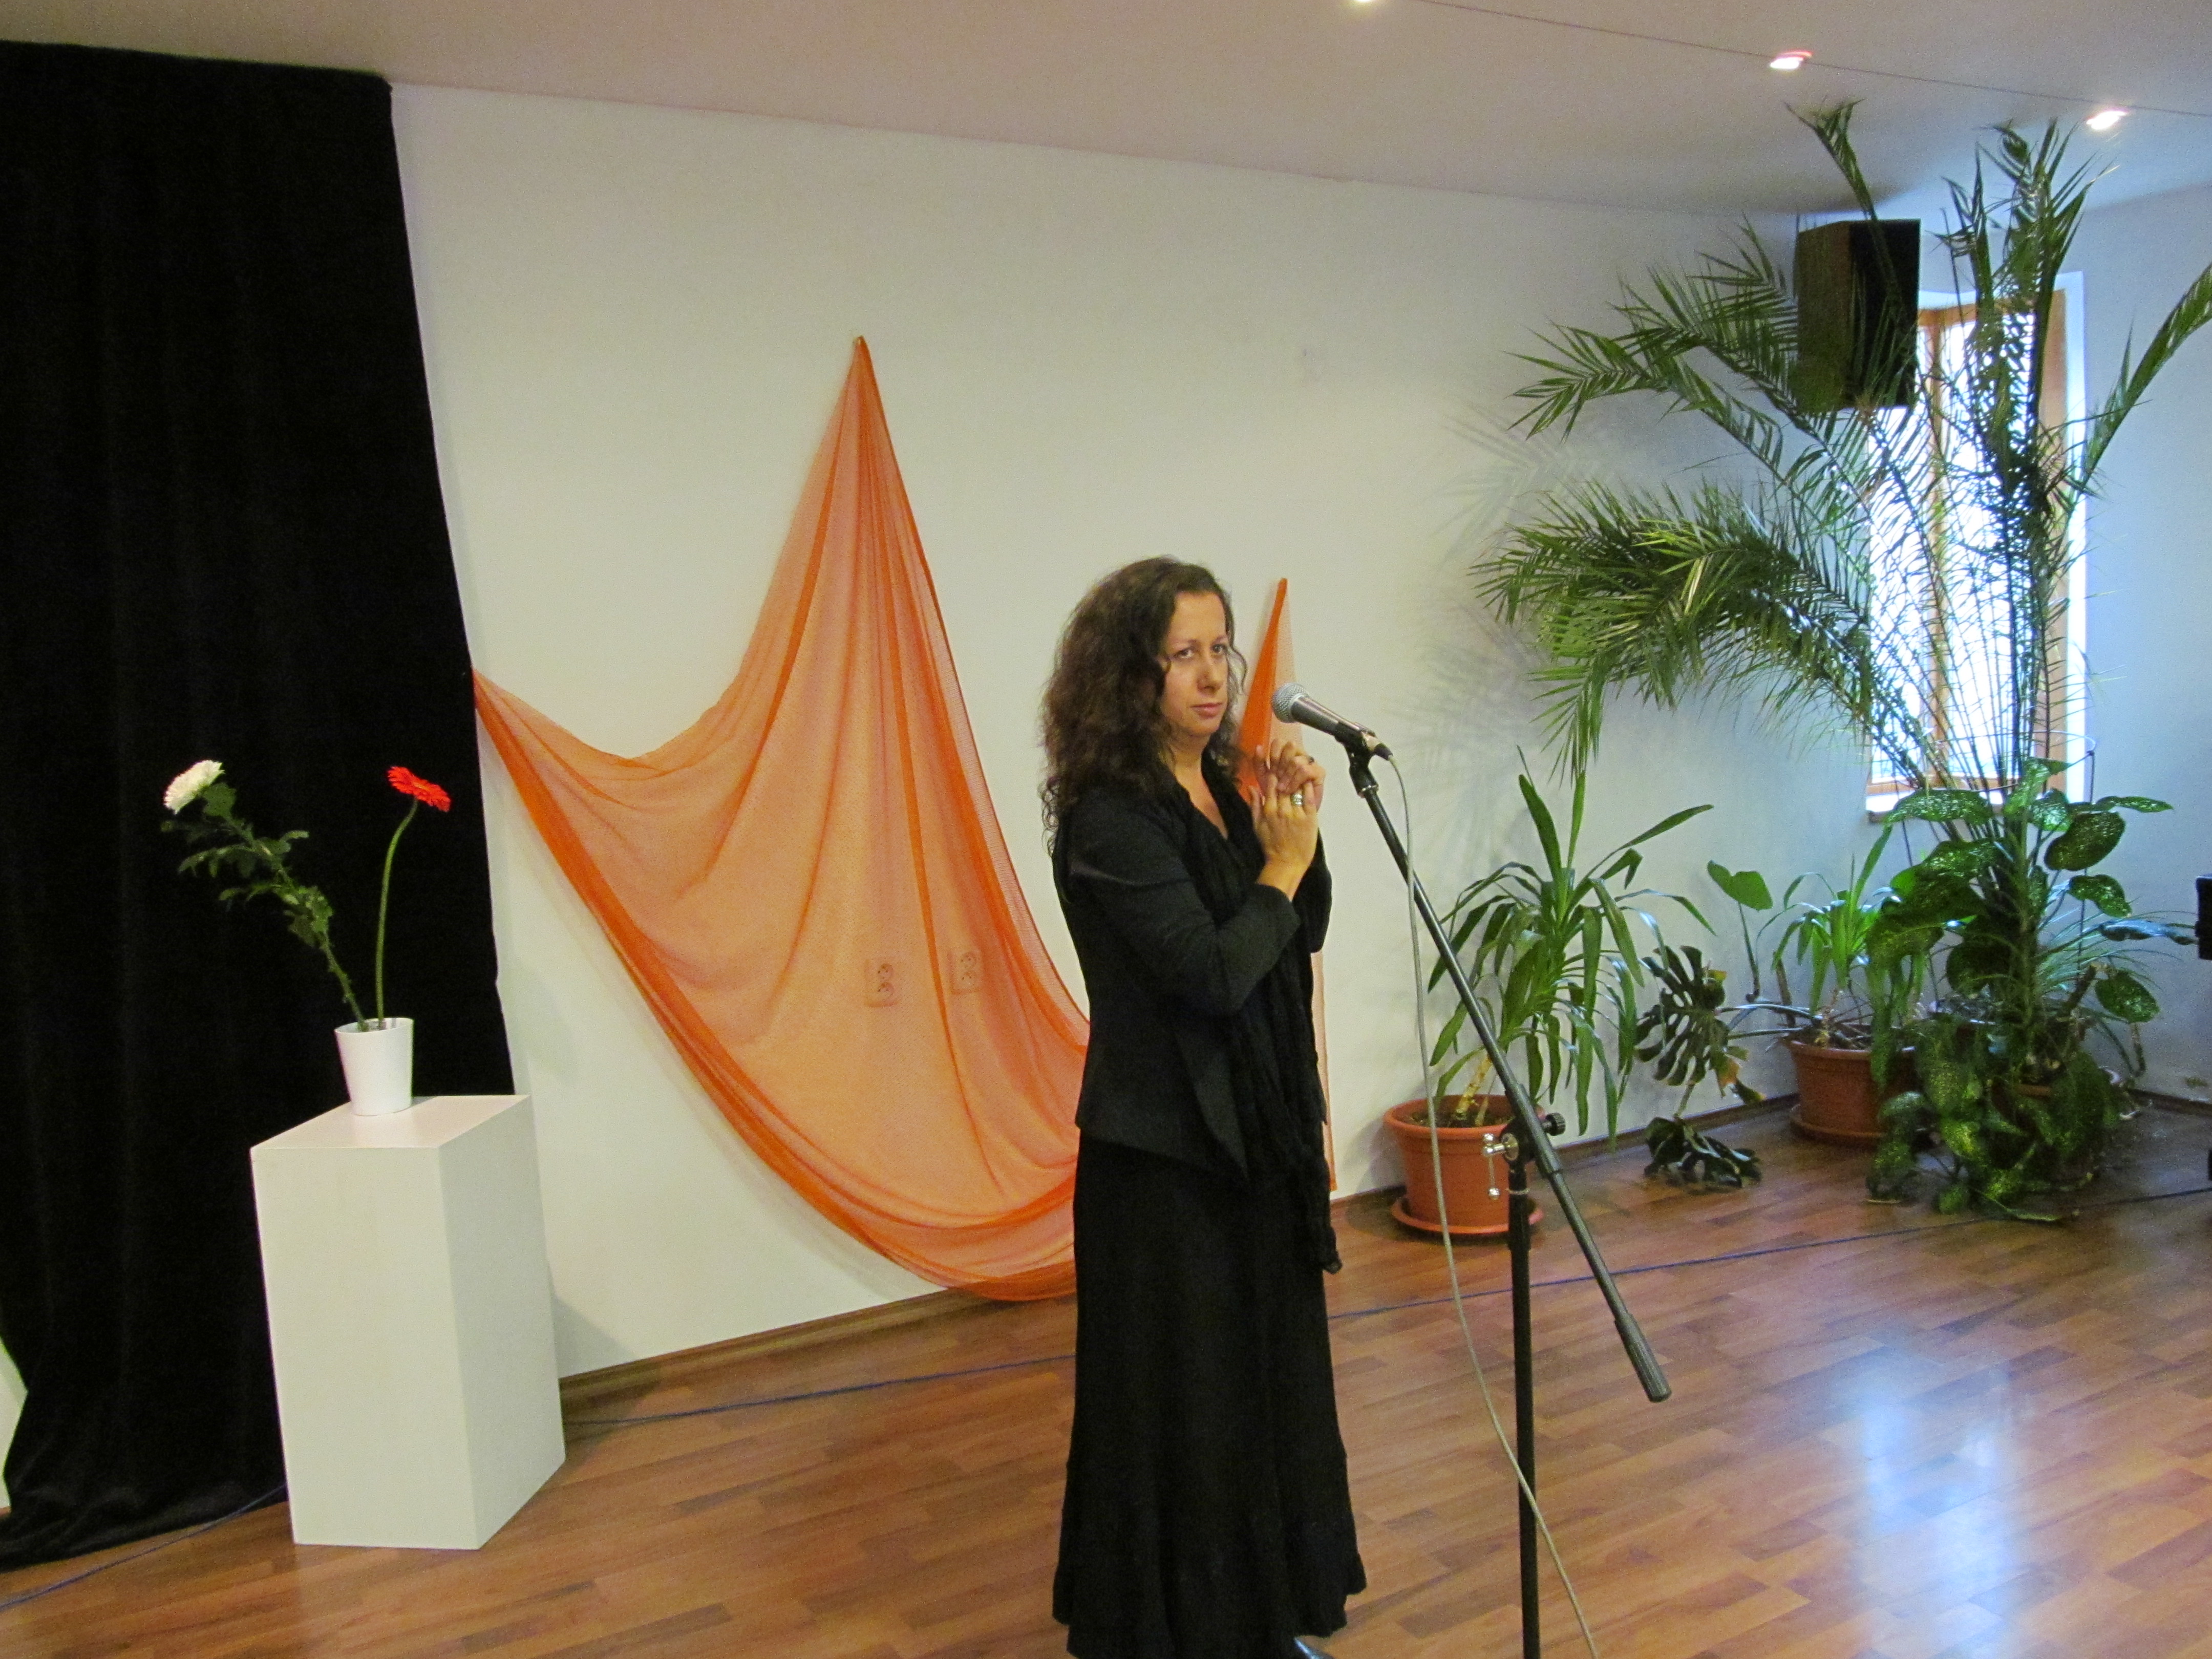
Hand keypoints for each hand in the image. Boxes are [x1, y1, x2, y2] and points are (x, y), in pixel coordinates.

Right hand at [1254, 738, 1321, 896]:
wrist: (1286, 864)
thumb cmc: (1271, 847)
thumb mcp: (1257, 826)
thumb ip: (1254, 805)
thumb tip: (1251, 787)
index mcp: (1267, 810)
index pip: (1269, 782)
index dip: (1271, 766)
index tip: (1272, 753)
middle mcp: (1280, 809)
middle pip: (1283, 781)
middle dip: (1285, 764)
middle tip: (1289, 748)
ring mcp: (1295, 813)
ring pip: (1296, 786)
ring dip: (1297, 771)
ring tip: (1300, 757)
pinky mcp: (1308, 818)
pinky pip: (1309, 798)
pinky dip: (1309, 786)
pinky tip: (1311, 775)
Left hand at [1259, 736, 1324, 813]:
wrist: (1291, 813)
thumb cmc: (1278, 796)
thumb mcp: (1264, 778)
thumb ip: (1259, 763)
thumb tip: (1258, 747)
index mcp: (1285, 752)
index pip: (1278, 742)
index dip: (1273, 755)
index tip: (1270, 770)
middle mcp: (1298, 754)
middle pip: (1290, 746)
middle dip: (1281, 764)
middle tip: (1277, 779)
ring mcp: (1309, 762)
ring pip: (1296, 760)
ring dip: (1287, 776)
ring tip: (1283, 789)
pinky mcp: (1318, 772)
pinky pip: (1306, 770)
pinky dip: (1296, 781)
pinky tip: (1292, 790)